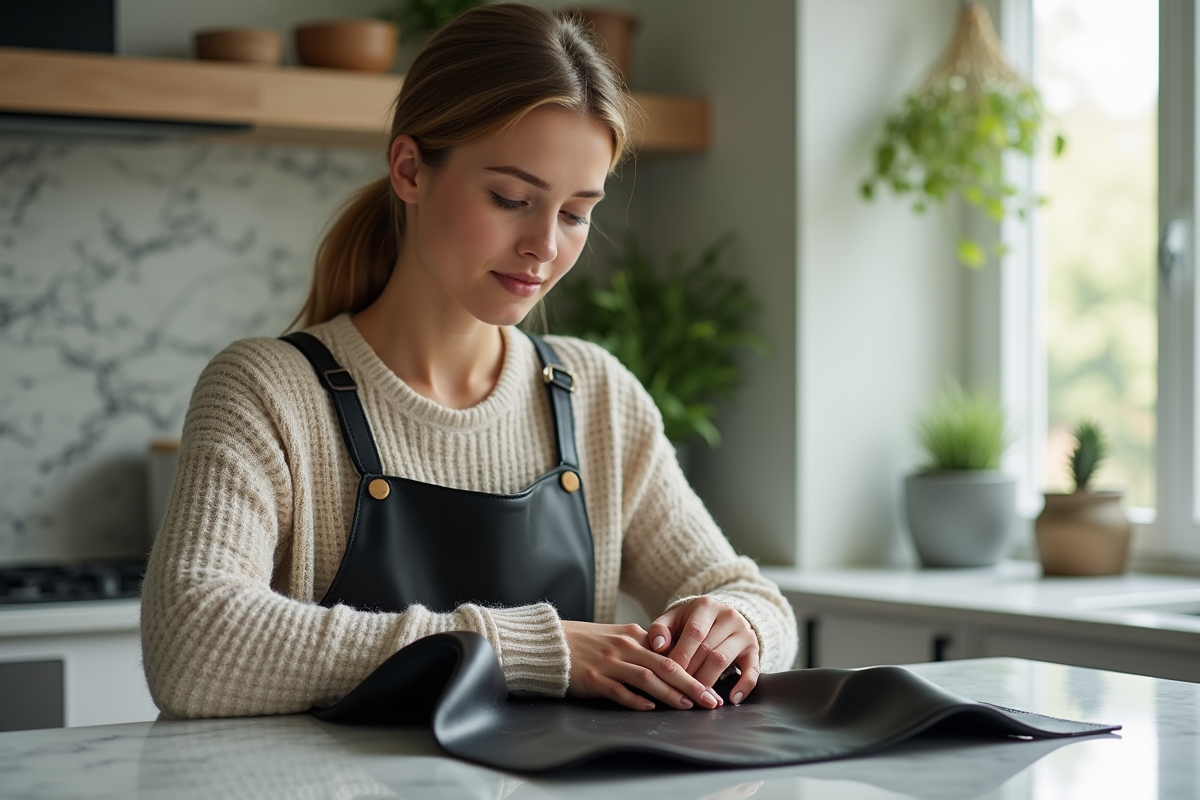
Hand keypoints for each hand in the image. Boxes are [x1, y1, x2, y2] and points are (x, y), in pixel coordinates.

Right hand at [561, 620, 723, 710]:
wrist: (550, 643)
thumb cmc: (585, 642)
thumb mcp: (616, 636)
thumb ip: (640, 647)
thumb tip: (667, 662)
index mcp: (633, 635)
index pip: (671, 653)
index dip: (694, 669)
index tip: (711, 684)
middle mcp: (625, 647)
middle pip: (666, 665)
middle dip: (692, 684)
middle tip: (711, 700)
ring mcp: (609, 662)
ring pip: (647, 678)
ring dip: (671, 694)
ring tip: (689, 706)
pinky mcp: (594, 678)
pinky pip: (619, 691)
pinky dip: (636, 700)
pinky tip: (650, 708)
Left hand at [648, 597, 759, 704]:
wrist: (721, 616)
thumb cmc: (691, 622)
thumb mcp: (674, 618)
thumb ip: (660, 629)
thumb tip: (657, 646)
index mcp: (706, 606)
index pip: (694, 631)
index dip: (681, 654)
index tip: (668, 672)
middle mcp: (728, 616)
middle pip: (708, 648)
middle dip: (691, 671)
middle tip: (678, 689)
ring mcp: (744, 632)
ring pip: (724, 660)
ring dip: (708, 681)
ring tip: (696, 695)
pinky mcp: (754, 649)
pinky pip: (753, 670)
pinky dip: (743, 686)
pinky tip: (732, 699)